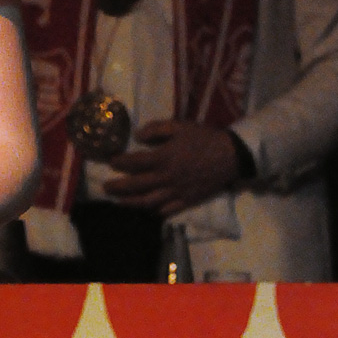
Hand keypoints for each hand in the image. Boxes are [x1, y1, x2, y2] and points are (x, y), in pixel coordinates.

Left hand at [104, 121, 239, 215]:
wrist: (231, 156)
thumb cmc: (204, 138)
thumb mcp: (180, 126)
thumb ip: (156, 129)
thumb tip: (137, 136)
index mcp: (164, 158)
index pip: (135, 162)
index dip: (120, 163)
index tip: (110, 162)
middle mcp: (166, 178)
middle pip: (137, 185)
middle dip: (118, 187)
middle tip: (105, 187)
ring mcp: (176, 192)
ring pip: (148, 201)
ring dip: (131, 202)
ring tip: (119, 202)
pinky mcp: (187, 200)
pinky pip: (167, 209)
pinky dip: (155, 210)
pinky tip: (147, 209)